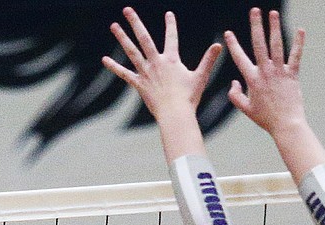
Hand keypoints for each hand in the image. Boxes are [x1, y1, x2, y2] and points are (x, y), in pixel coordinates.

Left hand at [102, 8, 221, 121]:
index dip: (171, 25)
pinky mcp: (138, 84)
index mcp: (171, 60)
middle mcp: (156, 63)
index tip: (169, 14)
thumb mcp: (201, 76)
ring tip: (113, 26)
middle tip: (126, 9)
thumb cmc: (189, 97)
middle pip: (144, 38)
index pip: (171, 37)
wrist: (175, 114)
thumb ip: (208, 59)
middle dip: (135, 22)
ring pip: (131, 51)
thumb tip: (219, 44)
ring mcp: (146, 72)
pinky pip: (124, 74)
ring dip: (122, 37)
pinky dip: (114, 66)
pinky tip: (105, 59)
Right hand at [225, 8, 306, 134]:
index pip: (239, 58)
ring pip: (276, 45)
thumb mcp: (246, 109)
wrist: (285, 123)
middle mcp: (265, 72)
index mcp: (252, 80)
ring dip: (275, 27)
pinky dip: (298, 42)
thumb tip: (234, 82)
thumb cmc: (265, 118)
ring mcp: (280, 72)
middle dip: (256, 26)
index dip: (233, 45)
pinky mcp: (293, 74)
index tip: (228, 33)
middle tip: (254, 11)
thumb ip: (235, 95)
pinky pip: (296, 55)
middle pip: (259, 44)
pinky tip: (300, 29)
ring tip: (273, 13)